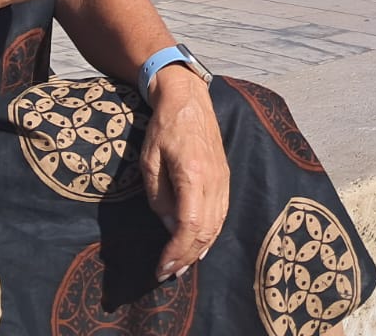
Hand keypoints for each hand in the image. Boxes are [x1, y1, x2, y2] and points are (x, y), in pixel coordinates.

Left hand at [143, 69, 228, 281]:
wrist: (189, 100)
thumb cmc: (164, 128)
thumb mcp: (150, 161)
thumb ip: (159, 197)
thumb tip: (169, 228)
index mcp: (193, 175)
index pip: (189, 225)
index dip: (176, 251)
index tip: (161, 268)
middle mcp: (214, 180)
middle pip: (206, 231)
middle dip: (186, 258)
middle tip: (167, 274)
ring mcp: (223, 180)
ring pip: (217, 226)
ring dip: (200, 250)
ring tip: (181, 266)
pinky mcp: (225, 179)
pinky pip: (222, 214)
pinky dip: (211, 236)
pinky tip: (201, 247)